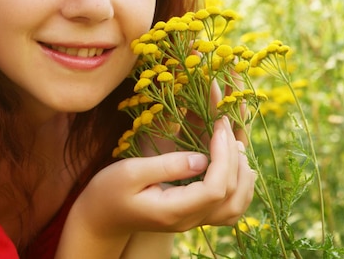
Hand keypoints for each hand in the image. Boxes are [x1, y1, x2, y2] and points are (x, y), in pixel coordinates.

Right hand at [73, 117, 254, 234]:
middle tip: (225, 124)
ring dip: (242, 173)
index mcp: (174, 210)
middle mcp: (189, 220)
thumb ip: (167, 166)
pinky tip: (235, 163)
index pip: (216, 189)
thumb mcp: (131, 172)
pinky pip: (229, 207)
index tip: (218, 125)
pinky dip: (239, 185)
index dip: (224, 156)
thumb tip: (202, 158)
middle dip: (234, 157)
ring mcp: (194, 220)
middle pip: (231, 196)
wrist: (100, 217)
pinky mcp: (194, 213)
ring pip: (236, 206)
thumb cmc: (109, 191)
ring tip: (234, 143)